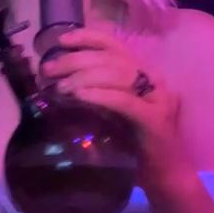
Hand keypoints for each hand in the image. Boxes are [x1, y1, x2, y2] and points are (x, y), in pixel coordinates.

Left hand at [39, 27, 188, 185]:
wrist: (164, 175)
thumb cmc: (132, 141)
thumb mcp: (110, 109)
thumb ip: (94, 91)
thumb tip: (57, 80)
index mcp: (142, 71)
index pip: (114, 44)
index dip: (87, 37)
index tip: (61, 40)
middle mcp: (153, 78)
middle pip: (111, 58)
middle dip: (75, 60)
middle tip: (49, 70)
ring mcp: (157, 98)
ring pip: (118, 75)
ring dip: (84, 77)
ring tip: (61, 87)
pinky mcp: (155, 120)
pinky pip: (124, 101)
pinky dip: (100, 95)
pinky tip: (79, 97)